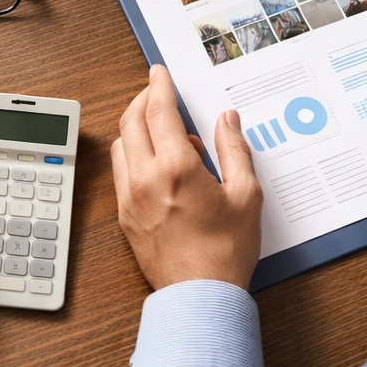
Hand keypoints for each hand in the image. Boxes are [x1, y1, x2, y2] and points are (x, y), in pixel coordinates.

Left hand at [111, 66, 261, 290]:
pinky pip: (121, 171)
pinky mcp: (124, 214)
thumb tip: (227, 120)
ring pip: (121, 145)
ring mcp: (130, 196)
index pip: (158, 111)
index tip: (159, 73)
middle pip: (131, 121)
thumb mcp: (246, 195)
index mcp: (176, 167)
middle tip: (157, 92)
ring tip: (164, 131)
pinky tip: (155, 162)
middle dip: (142, 100)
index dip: (159, 86)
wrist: (200, 294)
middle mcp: (145, 177)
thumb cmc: (226, 250)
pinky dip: (132, 154)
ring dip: (135, 127)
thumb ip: (235, 151)